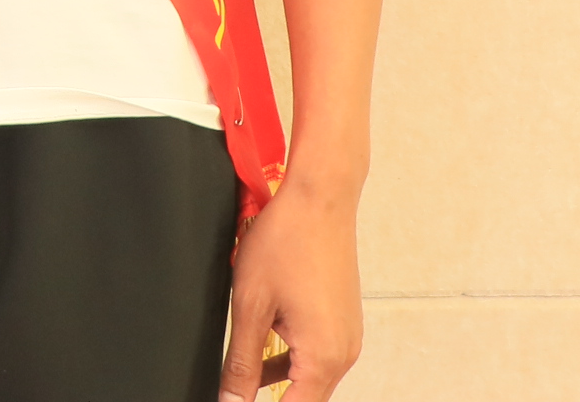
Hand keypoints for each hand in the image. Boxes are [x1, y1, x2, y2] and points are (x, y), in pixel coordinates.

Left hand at [219, 179, 362, 400]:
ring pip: (310, 379)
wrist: (320, 198)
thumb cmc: (288, 240)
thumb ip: (241, 363)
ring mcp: (348, 336)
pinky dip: (291, 359)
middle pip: (306, 399)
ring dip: (279, 380)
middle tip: (238, 389)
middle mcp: (344, 353)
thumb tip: (231, 401)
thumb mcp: (251, 306)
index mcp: (323, 357)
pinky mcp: (344, 321)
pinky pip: (317, 356)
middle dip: (270, 399)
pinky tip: (263, 345)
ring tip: (244, 369)